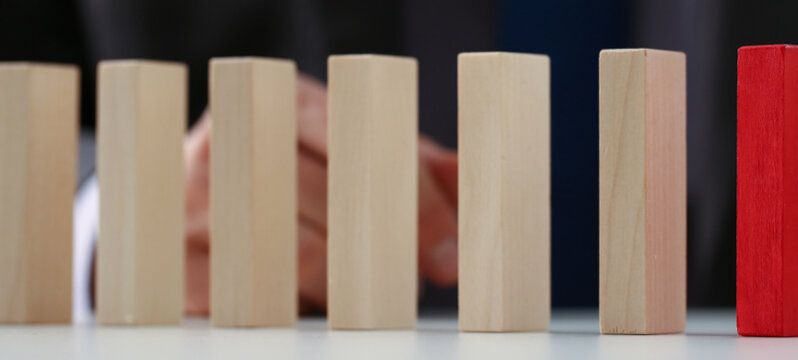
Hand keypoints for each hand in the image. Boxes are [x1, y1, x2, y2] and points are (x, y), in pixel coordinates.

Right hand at [182, 74, 458, 314]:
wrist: (200, 198)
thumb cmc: (302, 175)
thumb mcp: (363, 157)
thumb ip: (420, 171)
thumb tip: (471, 215)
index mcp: (285, 104)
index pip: (355, 140)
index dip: (409, 197)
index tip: (447, 248)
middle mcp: (233, 144)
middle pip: (329, 203)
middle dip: (387, 251)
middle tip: (415, 279)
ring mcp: (195, 202)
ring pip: (293, 258)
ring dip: (344, 287)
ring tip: (364, 293)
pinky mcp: (176, 260)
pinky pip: (250, 301)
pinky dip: (295, 310)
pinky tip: (311, 304)